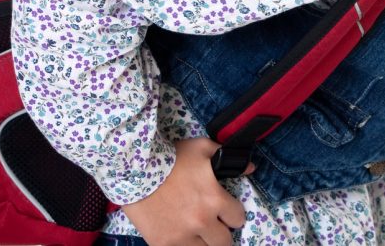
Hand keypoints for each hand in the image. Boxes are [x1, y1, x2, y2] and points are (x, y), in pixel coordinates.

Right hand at [121, 137, 251, 245]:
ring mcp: (181, 235)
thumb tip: (250, 167)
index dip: (234, 214)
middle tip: (216, 227)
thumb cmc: (171, 157)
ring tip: (200, 234)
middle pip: (225, 242)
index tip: (228, 213)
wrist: (134, 169)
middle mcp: (201, 221)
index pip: (238, 218)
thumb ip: (227, 157)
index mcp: (215, 199)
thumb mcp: (202, 148)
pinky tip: (183, 237)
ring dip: (205, 243)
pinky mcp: (162, 243)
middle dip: (223, 233)